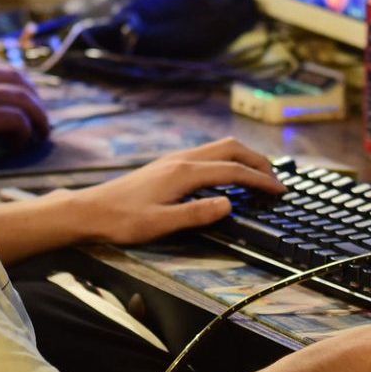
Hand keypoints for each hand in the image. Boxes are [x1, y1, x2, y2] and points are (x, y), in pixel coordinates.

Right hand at [0, 56, 48, 162]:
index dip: (19, 83)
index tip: (26, 99)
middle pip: (17, 78)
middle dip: (34, 98)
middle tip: (40, 118)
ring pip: (24, 98)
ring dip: (38, 117)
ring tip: (40, 134)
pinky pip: (18, 120)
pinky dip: (25, 132)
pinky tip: (17, 144)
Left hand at [62, 137, 284, 244]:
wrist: (90, 210)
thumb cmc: (123, 221)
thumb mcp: (161, 224)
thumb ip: (197, 214)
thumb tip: (230, 204)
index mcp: (184, 173)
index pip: (233, 171)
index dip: (260, 180)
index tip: (279, 190)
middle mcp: (181, 160)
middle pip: (230, 149)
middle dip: (257, 161)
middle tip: (276, 179)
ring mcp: (173, 159)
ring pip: (218, 147)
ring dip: (243, 157)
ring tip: (258, 175)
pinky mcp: (167, 164)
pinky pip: (207, 153)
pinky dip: (227, 159)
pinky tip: (227, 174)